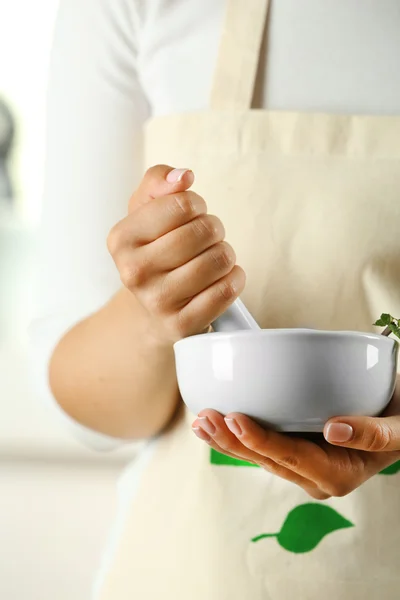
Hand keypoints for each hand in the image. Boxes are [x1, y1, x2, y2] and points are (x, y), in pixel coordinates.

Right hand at [107, 165, 244, 343]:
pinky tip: (223, 278)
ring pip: (219, 259)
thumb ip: (159, 181)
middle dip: (214, 229)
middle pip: (203, 231)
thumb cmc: (154, 250)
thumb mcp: (146, 210)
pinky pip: (226, 291)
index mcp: (121, 238)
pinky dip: (234, 279)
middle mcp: (133, 272)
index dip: (197, 204)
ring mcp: (157, 302)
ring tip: (213, 258)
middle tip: (207, 238)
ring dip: (225, 254)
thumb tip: (183, 177)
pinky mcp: (181, 325)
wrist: (151, 308)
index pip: (182, 202)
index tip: (192, 214)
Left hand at [192, 376, 399, 499]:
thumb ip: (373, 433)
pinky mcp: (294, 452)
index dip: (261, 440)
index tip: (236, 420)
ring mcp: (302, 466)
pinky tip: (216, 423)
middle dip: (231, 441)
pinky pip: (261, 448)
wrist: (398, 422)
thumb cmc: (399, 422)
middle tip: (204, 419)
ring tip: (201, 421)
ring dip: (227, 439)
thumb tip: (335, 430)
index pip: (292, 457)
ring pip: (258, 457)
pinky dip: (236, 435)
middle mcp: (315, 476)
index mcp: (338, 473)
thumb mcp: (398, 429)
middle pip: (266, 459)